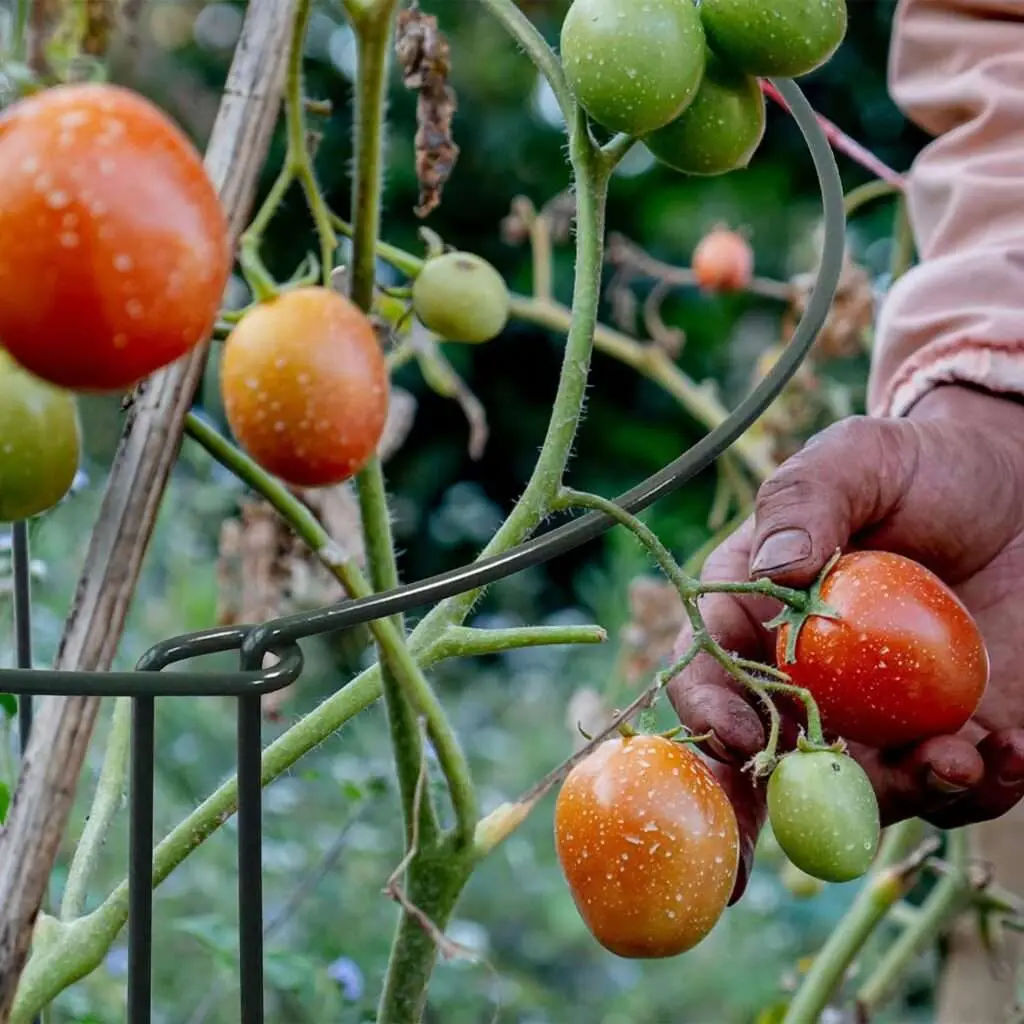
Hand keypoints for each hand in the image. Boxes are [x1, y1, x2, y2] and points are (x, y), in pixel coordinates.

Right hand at [668, 385, 1023, 901]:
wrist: (1013, 488)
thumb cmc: (914, 468)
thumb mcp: (856, 459)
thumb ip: (807, 500)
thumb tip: (779, 567)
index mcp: (755, 614)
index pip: (710, 672)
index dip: (710, 711)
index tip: (740, 735)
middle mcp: (806, 678)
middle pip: (775, 755)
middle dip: (792, 795)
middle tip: (837, 796)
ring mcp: (877, 714)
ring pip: (866, 787)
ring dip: (903, 792)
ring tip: (956, 759)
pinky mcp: (950, 730)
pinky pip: (956, 785)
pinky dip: (981, 786)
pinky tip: (1012, 752)